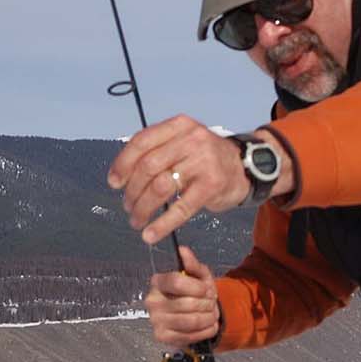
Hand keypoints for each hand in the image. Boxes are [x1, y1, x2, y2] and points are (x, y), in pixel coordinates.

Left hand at [108, 115, 250, 244]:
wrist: (246, 167)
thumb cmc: (207, 158)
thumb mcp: (184, 142)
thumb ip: (159, 151)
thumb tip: (123, 175)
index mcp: (179, 126)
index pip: (141, 142)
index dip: (123, 164)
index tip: (114, 182)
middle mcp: (191, 140)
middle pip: (148, 166)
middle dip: (132, 191)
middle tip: (128, 206)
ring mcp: (203, 162)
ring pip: (160, 187)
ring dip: (143, 207)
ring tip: (137, 219)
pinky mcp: (212, 186)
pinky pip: (181, 208)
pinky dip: (162, 224)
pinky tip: (151, 235)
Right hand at [144, 246, 220, 347]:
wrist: (196, 314)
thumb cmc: (196, 292)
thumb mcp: (199, 275)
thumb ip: (192, 264)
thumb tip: (183, 250)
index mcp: (158, 282)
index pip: (176, 282)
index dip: (197, 287)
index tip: (207, 289)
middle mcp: (152, 301)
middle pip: (186, 304)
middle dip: (207, 304)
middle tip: (212, 304)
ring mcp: (156, 320)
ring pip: (190, 321)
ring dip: (208, 318)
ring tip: (212, 314)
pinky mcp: (162, 336)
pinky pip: (190, 336)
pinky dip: (206, 331)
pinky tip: (208, 325)